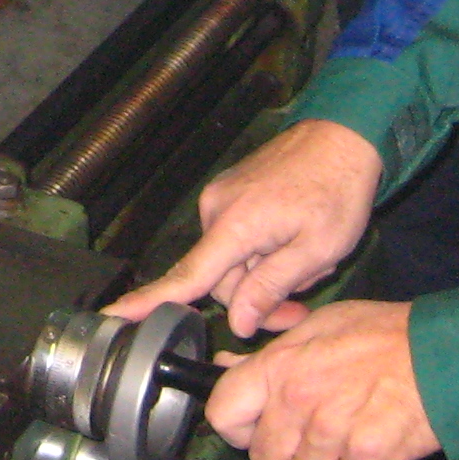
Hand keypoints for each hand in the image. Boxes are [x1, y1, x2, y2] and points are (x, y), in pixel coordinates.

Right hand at [111, 118, 384, 336]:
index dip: (150, 300)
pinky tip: (295, 243)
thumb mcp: (317, 250)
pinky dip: (262, 251)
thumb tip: (236, 322)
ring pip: (231, 261)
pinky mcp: (231, 193)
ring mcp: (222, 198)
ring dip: (262, 274)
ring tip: (307, 267)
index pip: (187, 275)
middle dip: (254, 299)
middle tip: (298, 309)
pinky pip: (237, 238)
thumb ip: (271, 287)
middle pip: (219, 279)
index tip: (115, 315)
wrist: (342, 136)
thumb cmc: (337, 190)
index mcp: (235, 225)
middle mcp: (217, 209)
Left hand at [203, 300, 434, 459]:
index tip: (254, 429)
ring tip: (341, 455)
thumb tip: (227, 366)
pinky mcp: (369, 457)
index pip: (223, 414)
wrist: (447, 354)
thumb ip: (272, 354)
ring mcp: (333, 432)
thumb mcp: (320, 326)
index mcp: (280, 366)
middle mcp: (299, 402)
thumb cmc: (386, 334)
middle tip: (307, 446)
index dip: (237, 428)